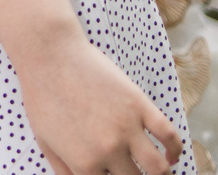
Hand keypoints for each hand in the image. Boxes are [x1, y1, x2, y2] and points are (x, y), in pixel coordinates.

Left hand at [11, 31, 182, 174]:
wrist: (49, 54)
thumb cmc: (42, 96)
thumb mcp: (44, 141)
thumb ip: (63, 170)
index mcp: (83, 162)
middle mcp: (108, 150)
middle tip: (133, 172)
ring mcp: (126, 127)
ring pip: (158, 168)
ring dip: (161, 174)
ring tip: (157, 173)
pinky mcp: (139, 105)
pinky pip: (169, 135)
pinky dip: (176, 150)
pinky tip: (170, 155)